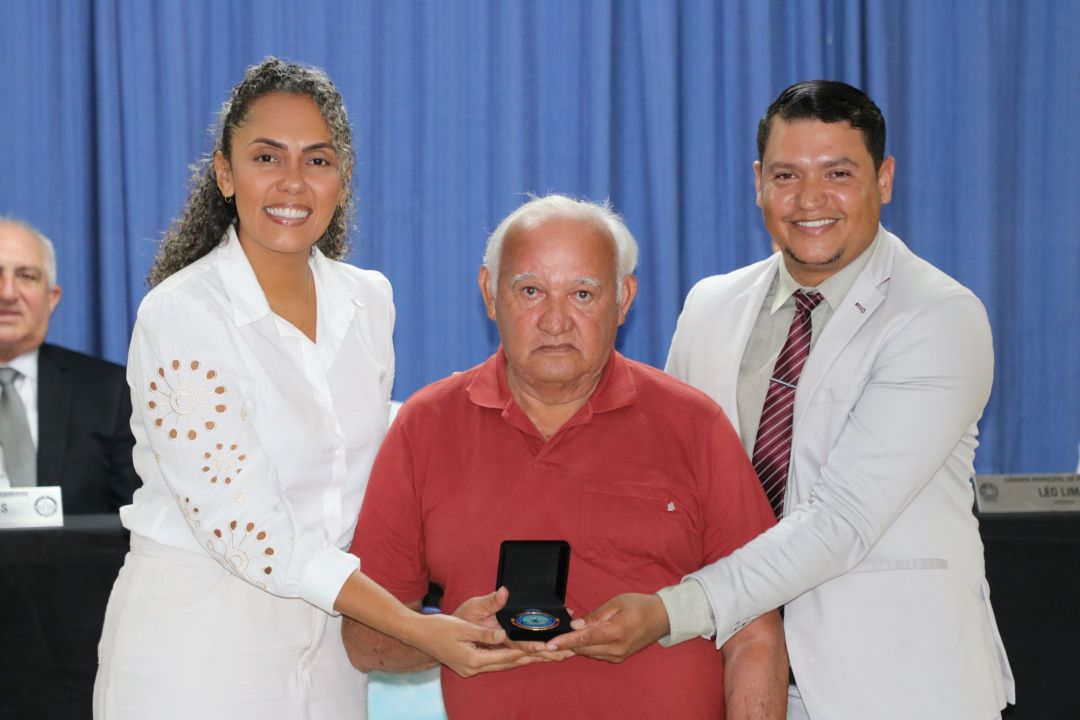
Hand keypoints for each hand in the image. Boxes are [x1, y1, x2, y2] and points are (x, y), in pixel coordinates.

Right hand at [409, 611, 545, 677]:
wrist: (418, 634)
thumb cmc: (439, 627)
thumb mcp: (463, 626)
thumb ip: (484, 632)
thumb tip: (503, 633)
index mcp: (473, 660)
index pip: (508, 656)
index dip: (528, 651)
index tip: (547, 648)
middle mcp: (474, 668)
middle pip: (510, 663)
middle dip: (534, 659)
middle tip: (556, 655)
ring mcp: (472, 668)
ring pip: (504, 664)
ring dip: (525, 659)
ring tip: (546, 656)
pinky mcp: (470, 664)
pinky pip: (496, 662)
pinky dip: (511, 657)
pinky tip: (523, 655)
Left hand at [543, 592, 668, 662]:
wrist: (662, 618)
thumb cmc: (639, 605)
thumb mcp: (616, 603)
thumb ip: (595, 616)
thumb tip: (576, 626)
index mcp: (616, 633)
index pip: (585, 639)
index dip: (566, 641)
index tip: (550, 644)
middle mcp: (616, 649)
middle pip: (583, 649)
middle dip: (565, 644)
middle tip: (549, 637)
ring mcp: (618, 656)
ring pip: (588, 653)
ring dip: (575, 645)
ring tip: (564, 634)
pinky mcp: (618, 658)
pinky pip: (596, 653)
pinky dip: (586, 646)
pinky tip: (581, 637)